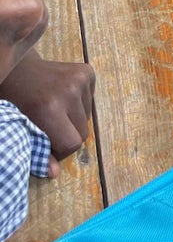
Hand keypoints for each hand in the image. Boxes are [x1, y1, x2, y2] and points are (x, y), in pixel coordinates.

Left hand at [0, 52, 94, 172]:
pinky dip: (80, 104)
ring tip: (57, 111)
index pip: (72, 143)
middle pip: (83, 132)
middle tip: (52, 130)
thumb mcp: (17, 128)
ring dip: (75, 119)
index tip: (50, 146)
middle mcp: (70, 93)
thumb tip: (54, 174)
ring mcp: (81, 80)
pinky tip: (64, 96)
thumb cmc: (12, 100)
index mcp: (49, 109)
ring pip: (88, 117)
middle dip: (69, 135)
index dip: (61, 150)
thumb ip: (35, 151)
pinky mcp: (87, 72)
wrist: (16, 67)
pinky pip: (91, 100)